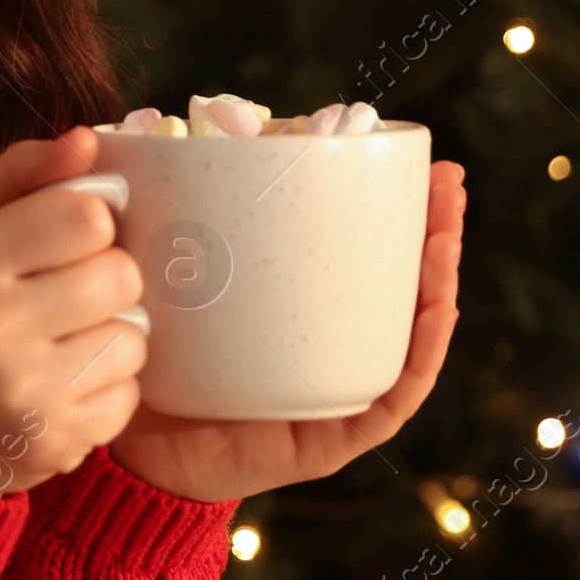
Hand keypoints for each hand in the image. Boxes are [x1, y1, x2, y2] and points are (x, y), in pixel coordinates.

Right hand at [0, 124, 144, 491]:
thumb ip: (18, 177)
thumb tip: (88, 138)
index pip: (85, 214)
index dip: (90, 222)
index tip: (68, 240)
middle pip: (120, 273)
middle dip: (107, 280)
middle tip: (70, 295)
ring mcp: (26, 390)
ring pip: (134, 336)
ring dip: (112, 335)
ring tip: (65, 344)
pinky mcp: (57, 440)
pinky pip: (129, 393)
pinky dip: (108, 387)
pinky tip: (64, 387)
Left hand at [108, 158, 465, 503]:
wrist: (129, 453)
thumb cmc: (151, 356)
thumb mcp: (173, 281)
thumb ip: (173, 221)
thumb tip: (143, 126)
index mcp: (304, 311)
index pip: (363, 255)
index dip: (396, 209)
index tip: (417, 157)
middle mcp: (331, 350)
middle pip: (400, 288)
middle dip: (434, 232)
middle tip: (450, 181)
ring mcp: (338, 395)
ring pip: (408, 336)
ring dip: (438, 283)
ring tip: (448, 233)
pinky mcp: (331, 440)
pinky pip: (389, 398)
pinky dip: (420, 355)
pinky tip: (436, 310)